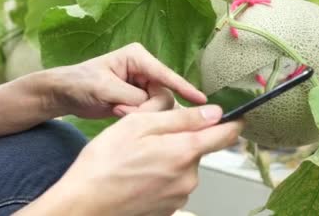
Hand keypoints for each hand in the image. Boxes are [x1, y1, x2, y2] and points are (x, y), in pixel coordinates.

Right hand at [34, 86, 242, 215]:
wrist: (84, 205)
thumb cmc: (104, 163)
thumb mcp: (138, 125)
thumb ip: (180, 117)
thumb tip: (214, 113)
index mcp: (184, 152)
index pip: (225, 135)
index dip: (232, 122)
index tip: (235, 116)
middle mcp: (188, 178)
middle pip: (197, 150)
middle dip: (180, 140)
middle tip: (148, 137)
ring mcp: (179, 198)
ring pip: (182, 167)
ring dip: (167, 159)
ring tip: (136, 159)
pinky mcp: (168, 210)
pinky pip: (172, 185)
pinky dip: (159, 177)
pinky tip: (136, 176)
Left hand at [48, 43, 206, 118]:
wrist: (65, 94)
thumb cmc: (80, 82)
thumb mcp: (104, 87)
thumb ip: (131, 96)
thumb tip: (152, 105)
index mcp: (137, 57)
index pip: (165, 74)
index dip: (183, 87)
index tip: (201, 100)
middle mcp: (144, 70)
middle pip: (164, 94)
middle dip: (147, 107)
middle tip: (122, 110)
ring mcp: (143, 85)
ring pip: (158, 106)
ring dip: (139, 113)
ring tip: (116, 110)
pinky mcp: (139, 99)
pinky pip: (150, 113)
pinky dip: (137, 117)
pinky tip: (119, 113)